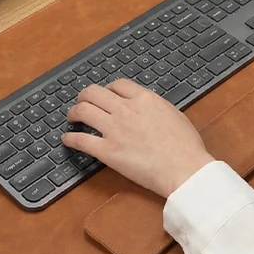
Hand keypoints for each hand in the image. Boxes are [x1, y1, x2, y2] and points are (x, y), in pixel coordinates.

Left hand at [61, 80, 214, 198]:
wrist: (184, 168)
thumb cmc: (186, 145)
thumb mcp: (174, 114)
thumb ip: (155, 107)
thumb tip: (147, 108)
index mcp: (144, 99)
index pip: (118, 84)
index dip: (108, 88)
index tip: (105, 94)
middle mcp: (126, 110)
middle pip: (94, 93)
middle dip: (85, 96)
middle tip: (82, 102)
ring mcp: (114, 129)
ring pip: (83, 111)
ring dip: (73, 113)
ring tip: (72, 118)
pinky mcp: (107, 151)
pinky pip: (80, 140)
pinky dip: (70, 139)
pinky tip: (67, 140)